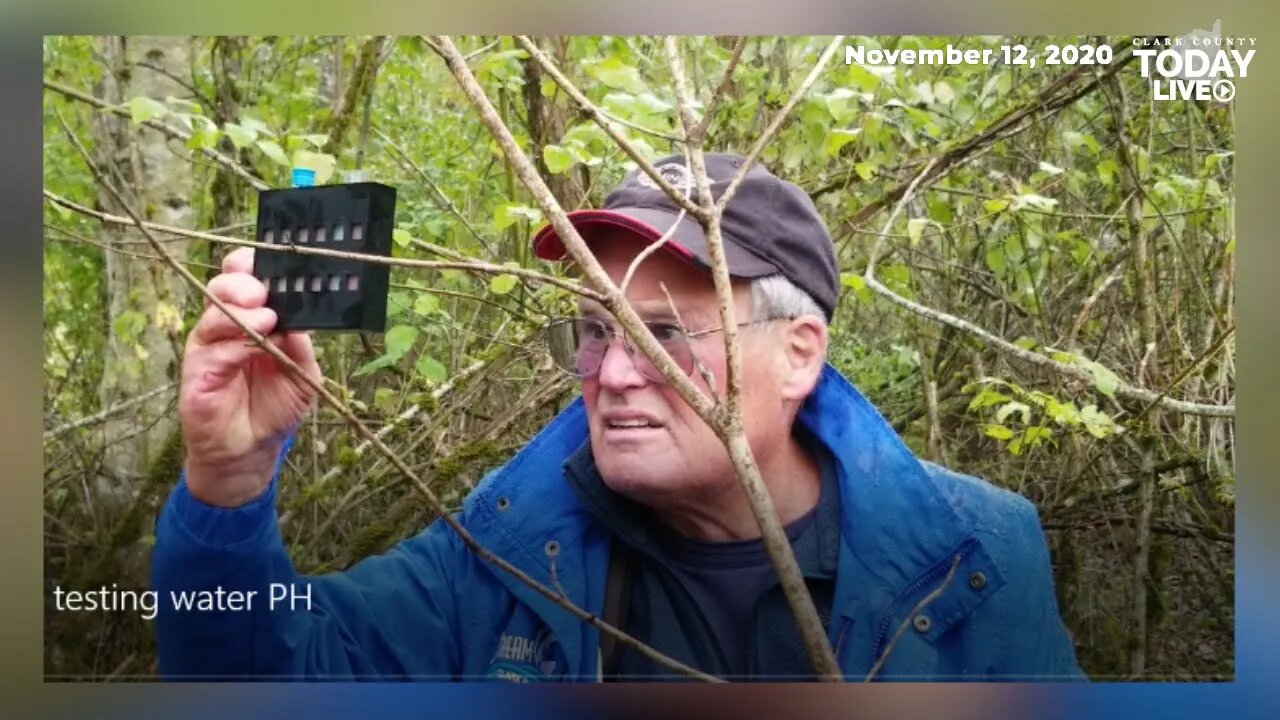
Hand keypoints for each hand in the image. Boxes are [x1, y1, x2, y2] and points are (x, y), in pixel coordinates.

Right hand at [178, 247, 321, 506]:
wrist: (252, 449)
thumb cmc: (275, 406)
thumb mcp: (302, 372)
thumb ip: (301, 344)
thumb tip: (299, 318)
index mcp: (251, 317)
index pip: (242, 278)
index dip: (250, 265)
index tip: (267, 263)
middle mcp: (226, 326)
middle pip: (224, 286)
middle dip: (243, 283)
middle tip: (264, 294)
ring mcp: (208, 347)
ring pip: (215, 313)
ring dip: (241, 311)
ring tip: (267, 318)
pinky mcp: (198, 372)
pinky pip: (214, 350)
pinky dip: (236, 345)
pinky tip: (255, 346)